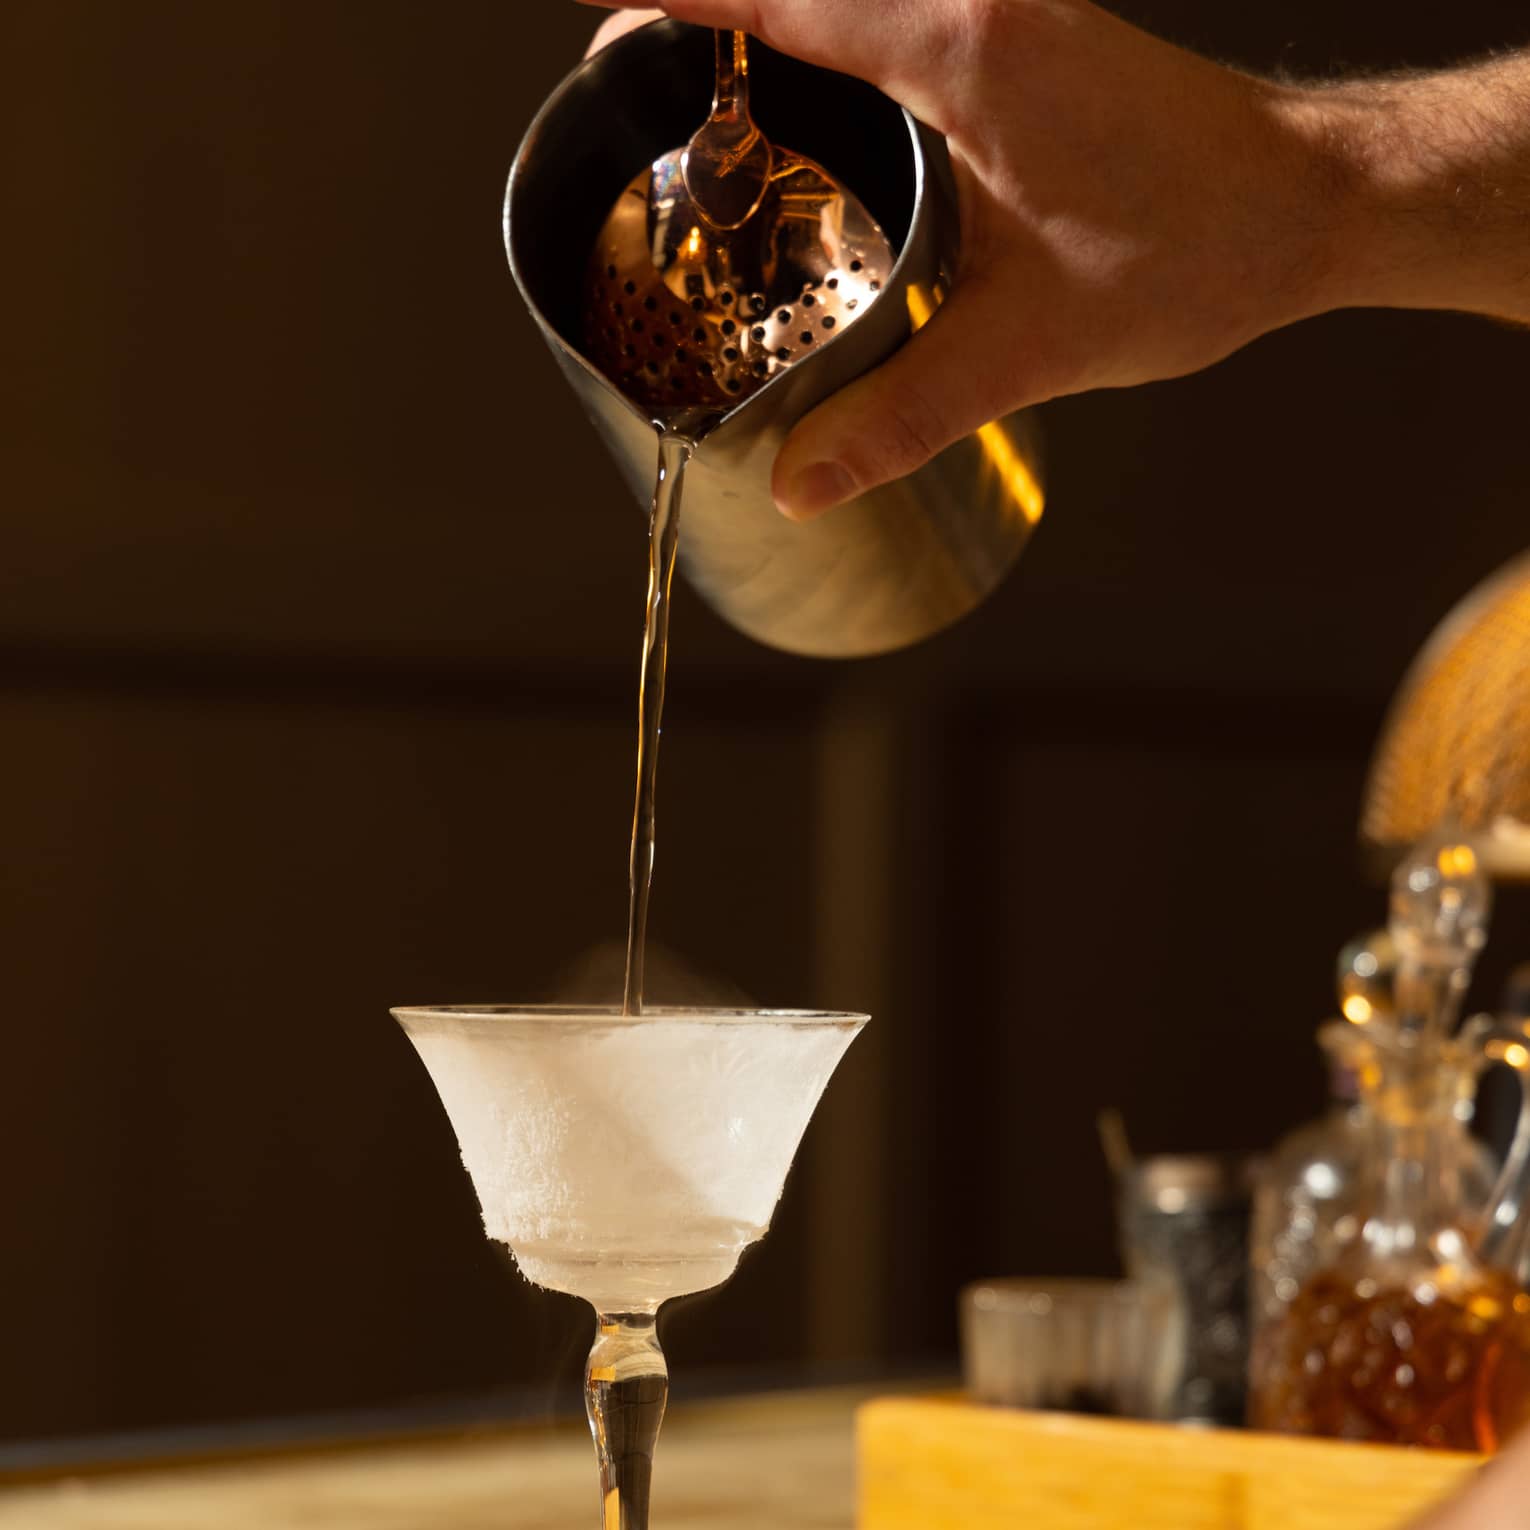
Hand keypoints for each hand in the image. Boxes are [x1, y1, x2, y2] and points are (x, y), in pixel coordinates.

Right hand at [579, 1, 1529, 519]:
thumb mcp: (1035, 347)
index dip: (683, 2)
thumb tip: (802, 482)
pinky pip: (897, 20)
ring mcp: (1005, 9)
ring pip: (852, 0)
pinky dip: (835, 49)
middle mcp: (980, 2)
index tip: (604, 21)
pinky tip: (812, 120)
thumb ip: (904, 415)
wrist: (1315, 203)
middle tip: (636, 80)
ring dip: (774, 33)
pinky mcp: (1024, 36)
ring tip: (700, 98)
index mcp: (966, 46)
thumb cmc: (1203, 245)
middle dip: (712, 17)